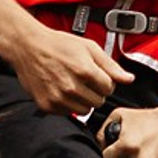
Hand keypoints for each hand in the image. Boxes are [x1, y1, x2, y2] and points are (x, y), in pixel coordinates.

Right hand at [8, 28, 124, 117]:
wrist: (28, 47)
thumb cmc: (58, 44)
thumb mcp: (88, 47)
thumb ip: (110, 65)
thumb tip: (128, 79)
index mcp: (85, 71)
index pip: (109, 88)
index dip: (106, 81)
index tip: (97, 76)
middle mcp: (72, 87)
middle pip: (99, 102)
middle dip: (96, 92)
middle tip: (85, 80)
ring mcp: (59, 98)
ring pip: (85, 110)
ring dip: (84, 100)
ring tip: (74, 85)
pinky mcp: (48, 105)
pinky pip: (68, 113)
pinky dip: (68, 104)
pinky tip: (62, 90)